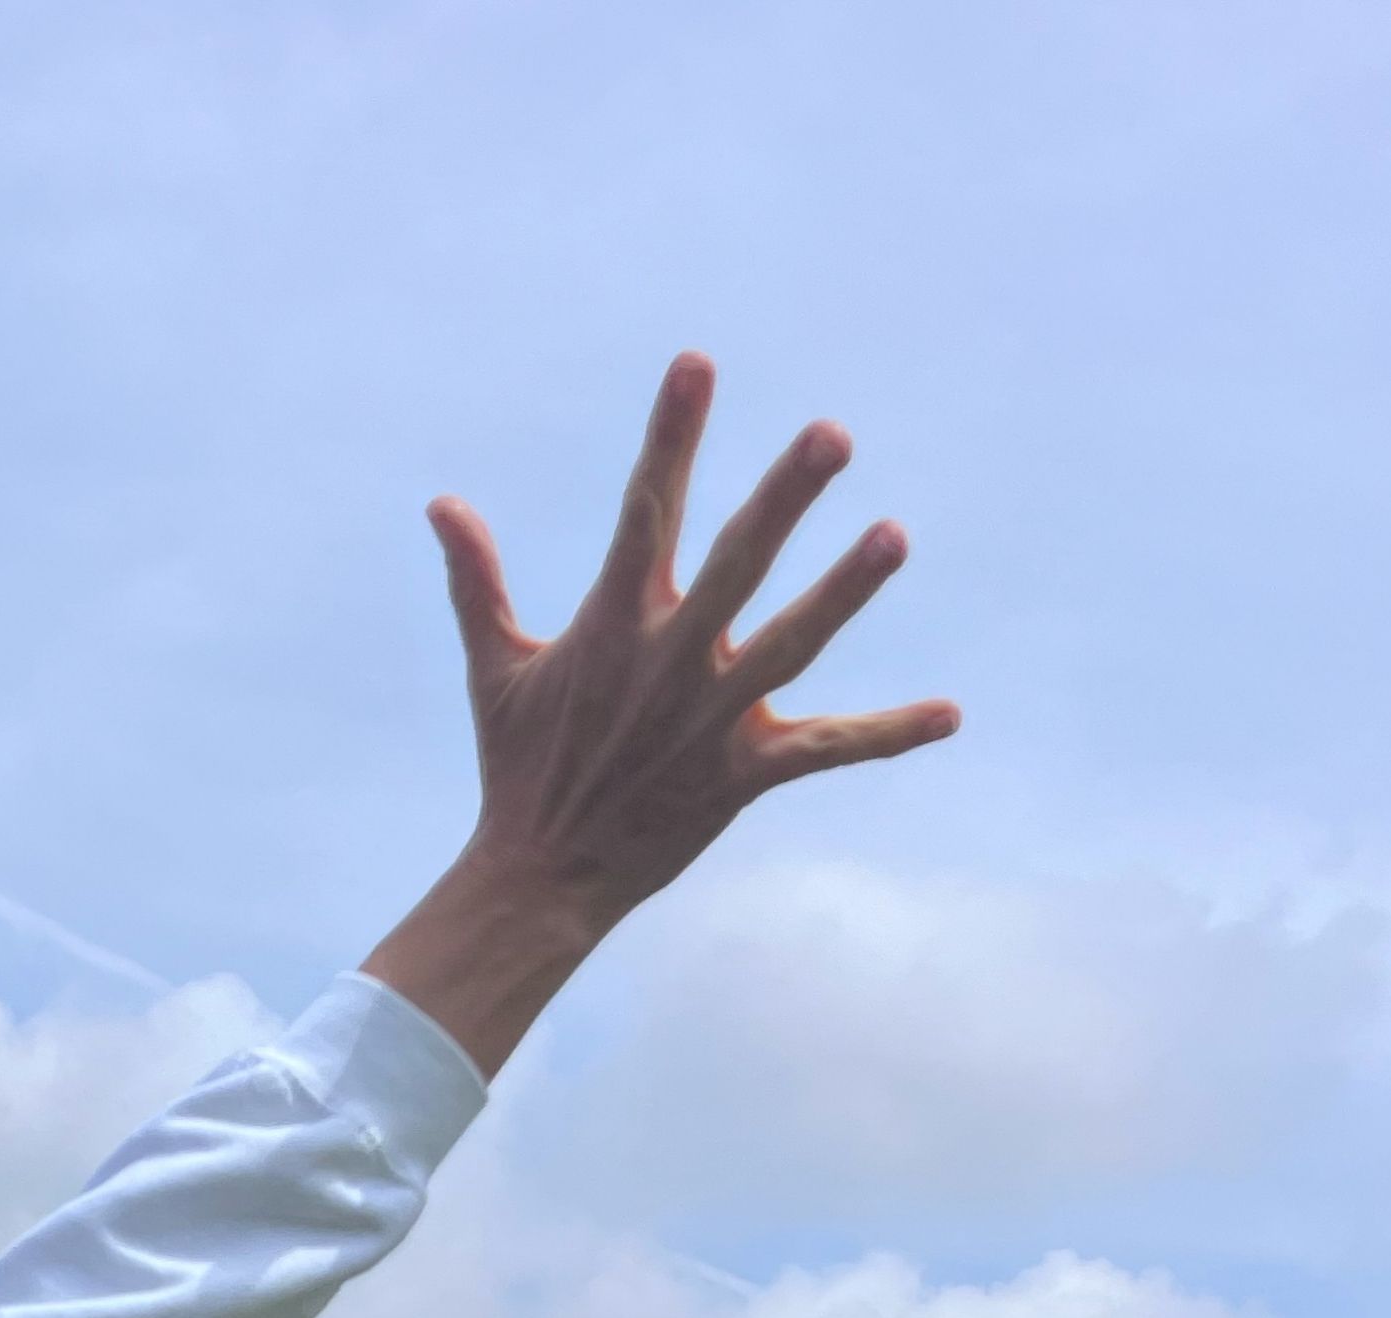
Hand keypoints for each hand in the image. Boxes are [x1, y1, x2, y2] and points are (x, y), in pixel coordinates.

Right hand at [363, 356, 956, 1077]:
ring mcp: (711, 719)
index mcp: (613, 624)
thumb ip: (476, 581)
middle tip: (832, 433)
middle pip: (736, 565)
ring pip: (790, 644)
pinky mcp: (742, 775)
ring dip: (844, 593)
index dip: (671, 435)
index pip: (645, 509)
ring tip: (894, 536)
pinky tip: (950, 715)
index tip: (697, 363)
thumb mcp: (496, 669)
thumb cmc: (519, 767)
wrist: (541, 880)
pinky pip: (826, 751)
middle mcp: (668, 662)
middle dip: (782, 500)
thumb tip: (441, 504)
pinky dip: (887, 736)